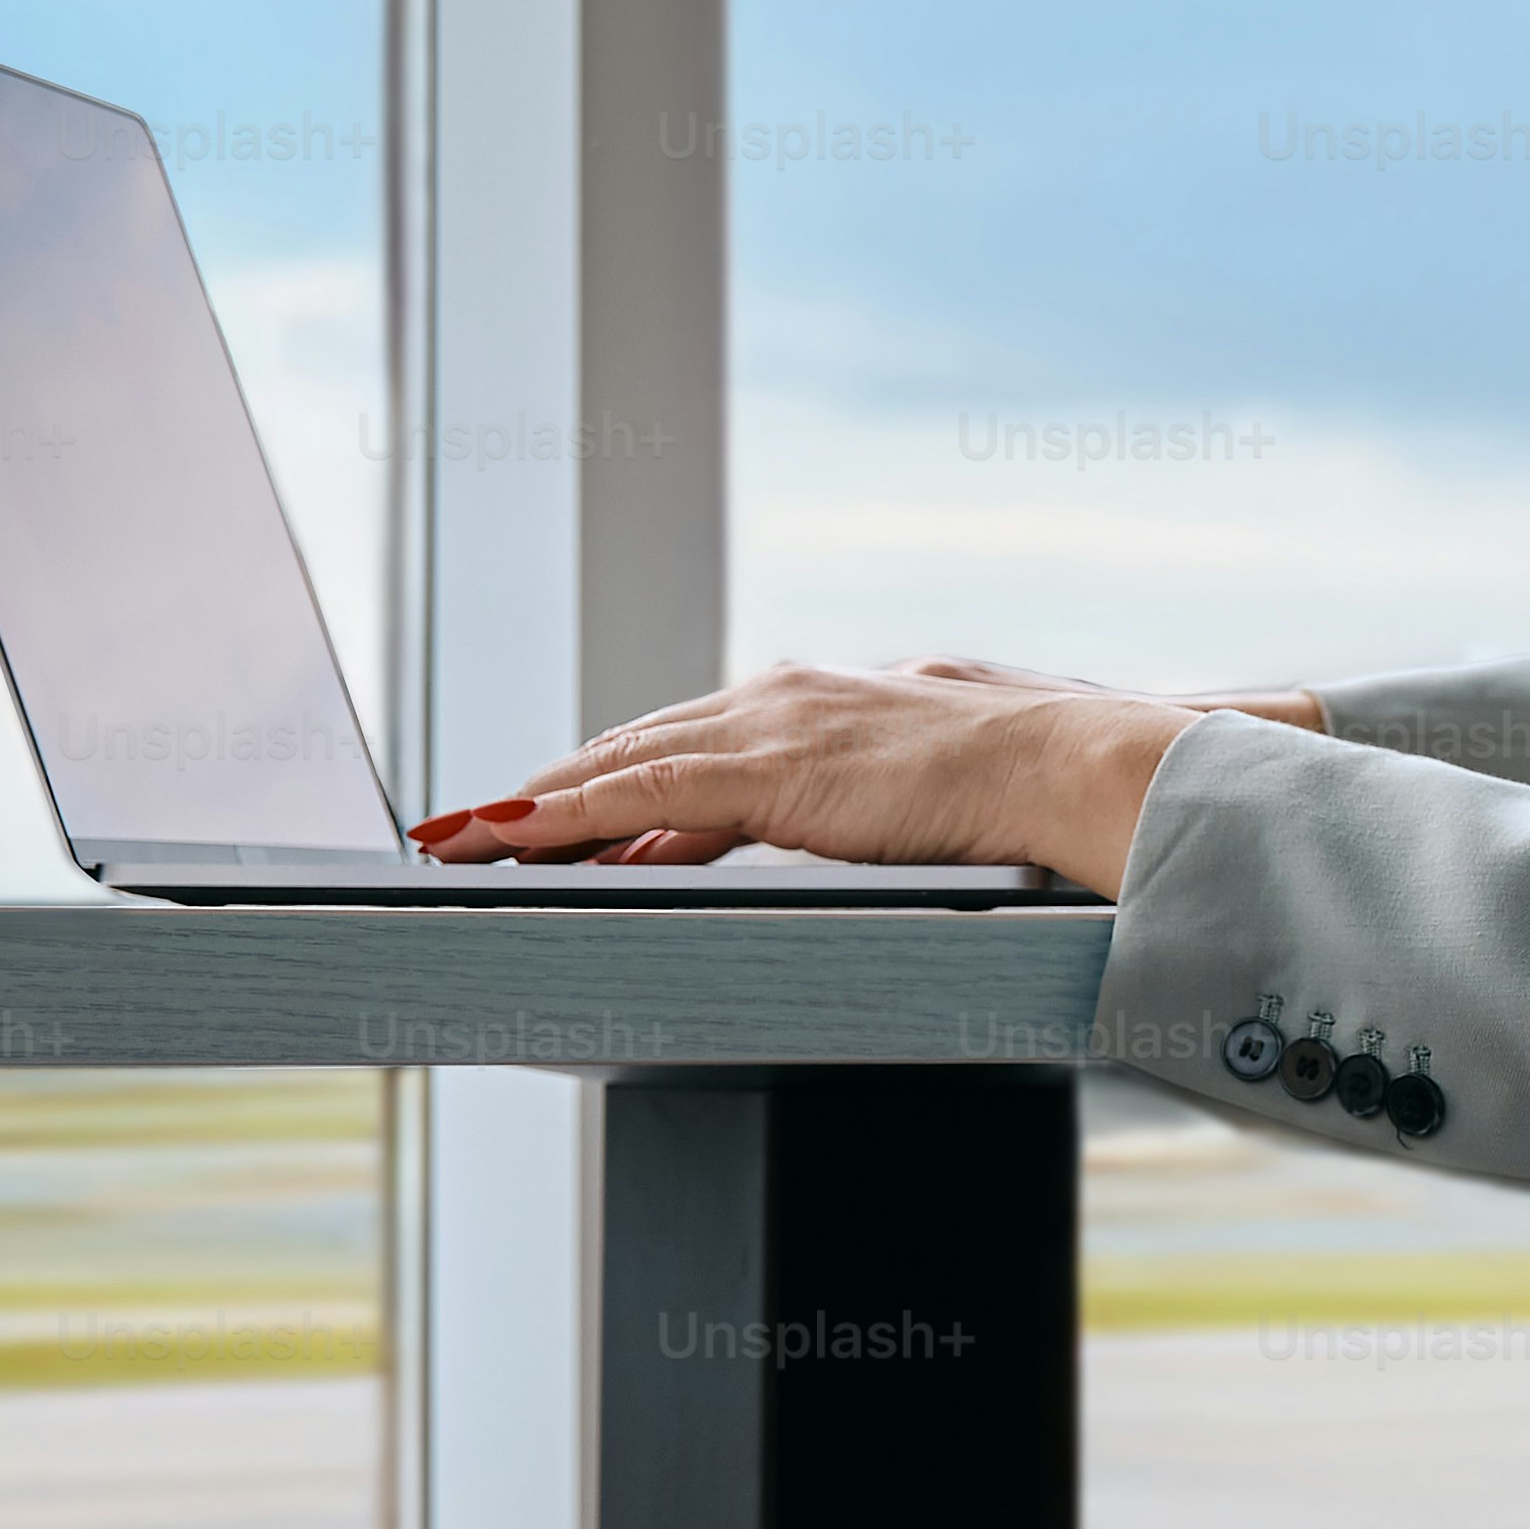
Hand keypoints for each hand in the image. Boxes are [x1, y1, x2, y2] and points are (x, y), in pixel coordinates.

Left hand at [407, 661, 1319, 894]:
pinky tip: (504, 830)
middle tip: (464, 820)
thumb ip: (865, 790)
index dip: (606, 774)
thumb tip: (838, 812)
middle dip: (542, 786)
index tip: (545, 801)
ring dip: (524, 802)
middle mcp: (778, 696)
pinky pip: (633, 795)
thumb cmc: (1031, 771)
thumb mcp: (925, 775)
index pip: (684, 741)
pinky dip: (557, 814)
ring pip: (613, 765)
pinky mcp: (768, 769)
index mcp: (816, 698)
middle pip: (630, 746)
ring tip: (453, 832)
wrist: (1075, 758)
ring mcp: (768, 726)